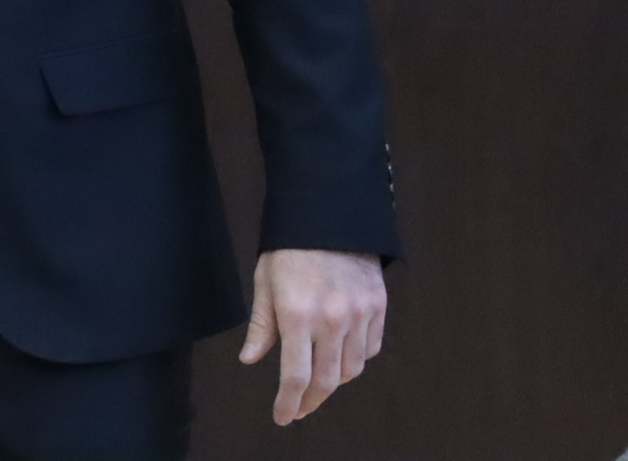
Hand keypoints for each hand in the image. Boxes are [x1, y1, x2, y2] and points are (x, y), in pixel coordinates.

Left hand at [237, 248, 385, 424]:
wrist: (329, 212)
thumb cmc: (289, 247)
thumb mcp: (265, 282)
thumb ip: (261, 325)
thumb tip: (249, 359)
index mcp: (298, 314)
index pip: (296, 376)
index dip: (289, 403)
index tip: (283, 416)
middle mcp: (332, 320)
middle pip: (326, 381)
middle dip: (311, 401)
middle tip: (299, 409)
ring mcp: (360, 314)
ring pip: (351, 369)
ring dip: (333, 381)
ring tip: (318, 381)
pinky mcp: (378, 306)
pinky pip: (370, 348)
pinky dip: (356, 359)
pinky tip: (341, 355)